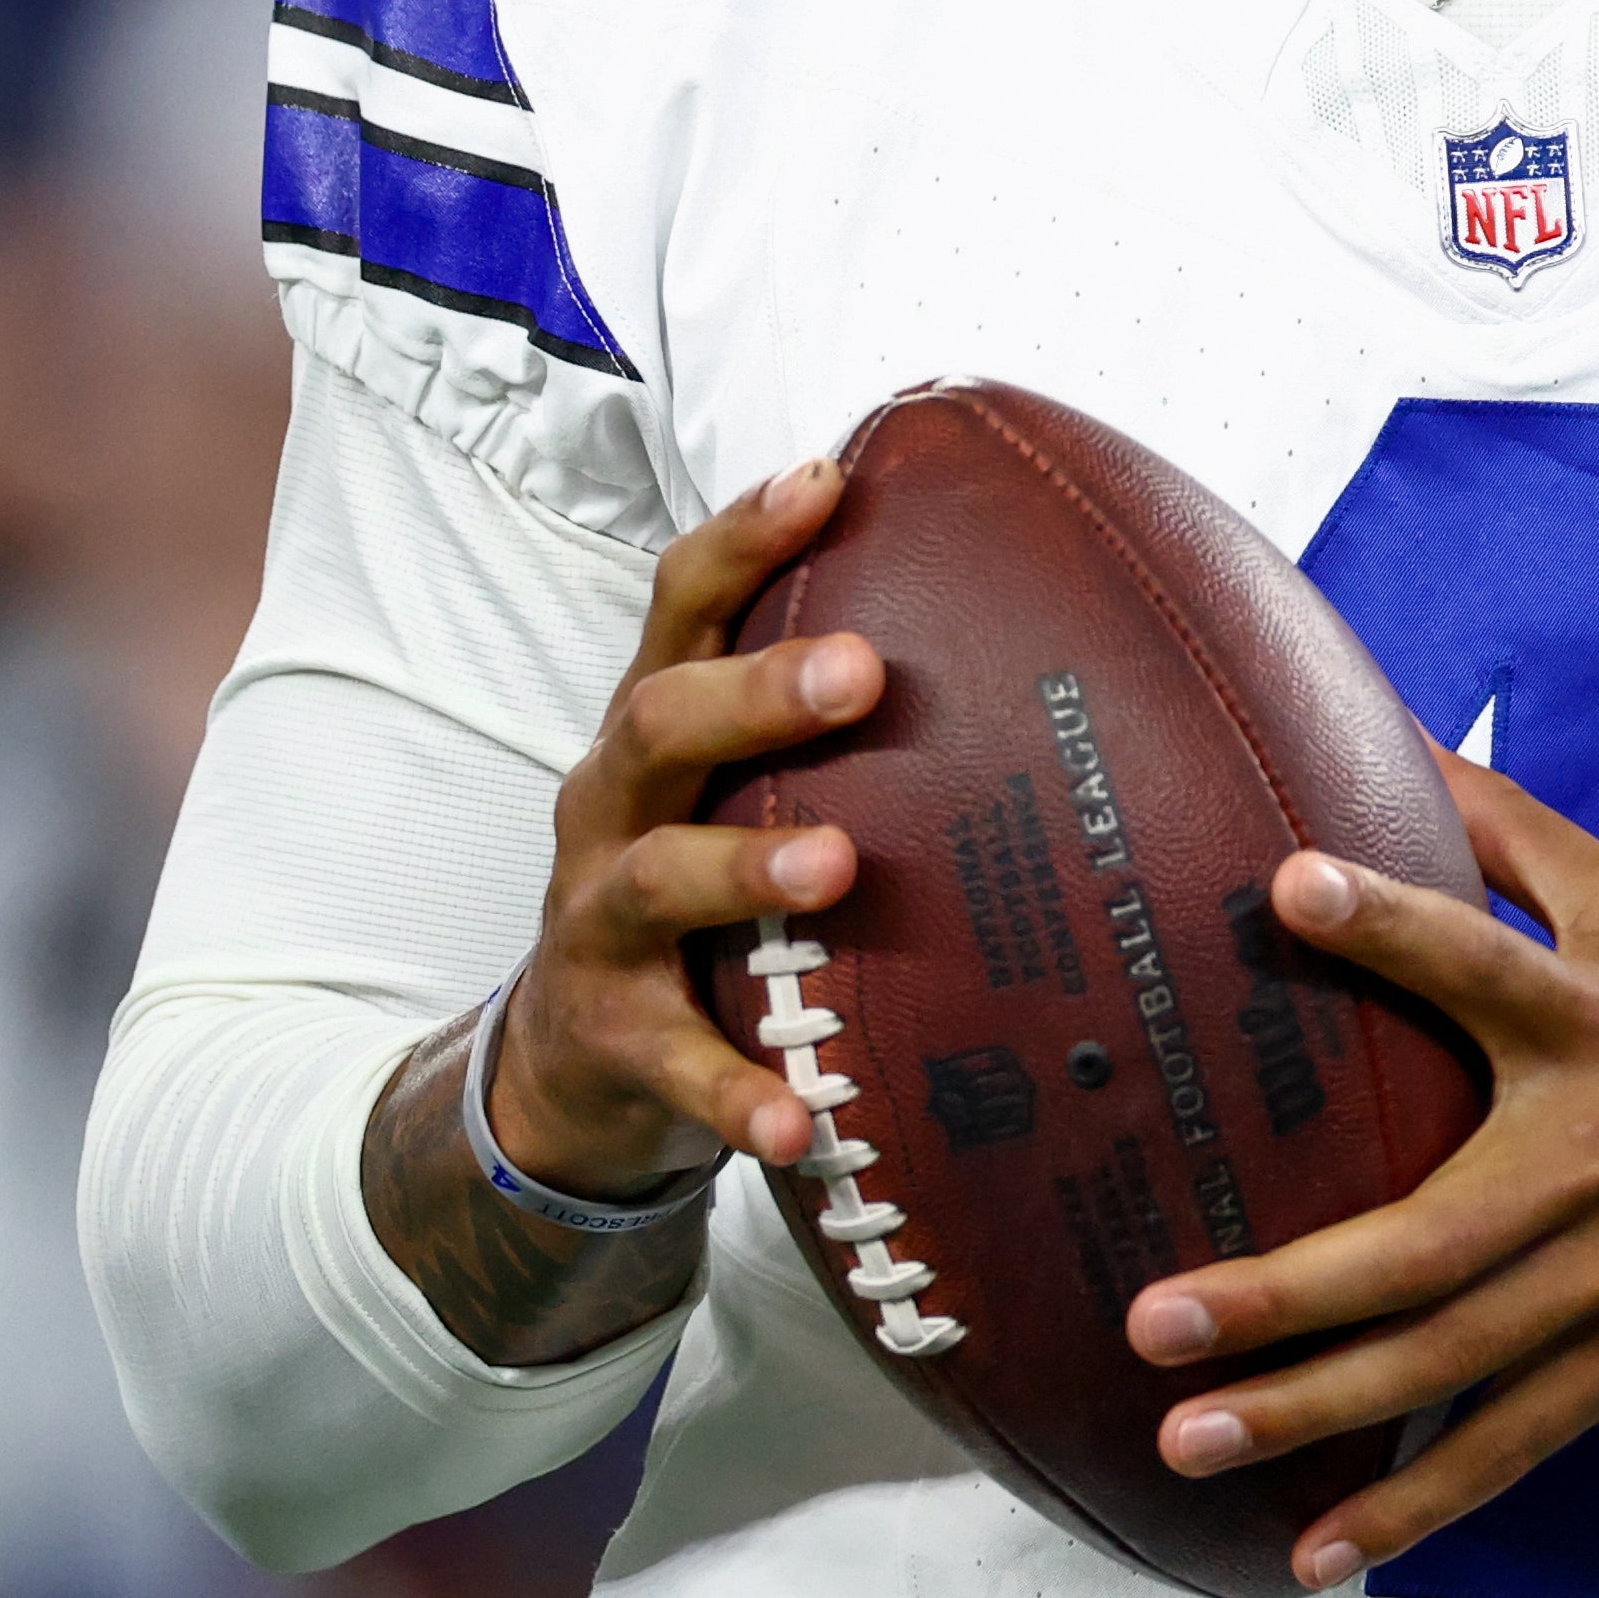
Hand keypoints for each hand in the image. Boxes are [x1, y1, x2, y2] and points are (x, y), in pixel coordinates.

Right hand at [484, 459, 888, 1200]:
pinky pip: (678, 1065)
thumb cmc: (695, 892)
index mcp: (655, 730)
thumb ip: (829, 726)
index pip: (684, 606)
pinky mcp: (615, 1038)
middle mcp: (612, 806)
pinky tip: (801, 1122)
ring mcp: (601, 924)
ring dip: (743, 868)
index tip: (829, 475)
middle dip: (756, 690)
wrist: (570, 1065)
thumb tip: (1028, 631)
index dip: (745, 534)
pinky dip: (736, 1092)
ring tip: (836, 868)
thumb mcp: (734, 790)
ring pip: (659, 876)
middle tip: (862, 669)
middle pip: (661, 719)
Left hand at [1119, 749, 1598, 1589]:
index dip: (1395, 925)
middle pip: (1430, 1241)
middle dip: (1287, 1294)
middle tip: (1155, 1320)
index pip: (1489, 964)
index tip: (1292, 886)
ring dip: (1317, 1414)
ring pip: (1452, 1364)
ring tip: (1191, 1438)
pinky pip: (1511, 1441)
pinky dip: (1418, 1503)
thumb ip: (1516, 839)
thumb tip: (1397, 738)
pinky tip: (1318, 1549)